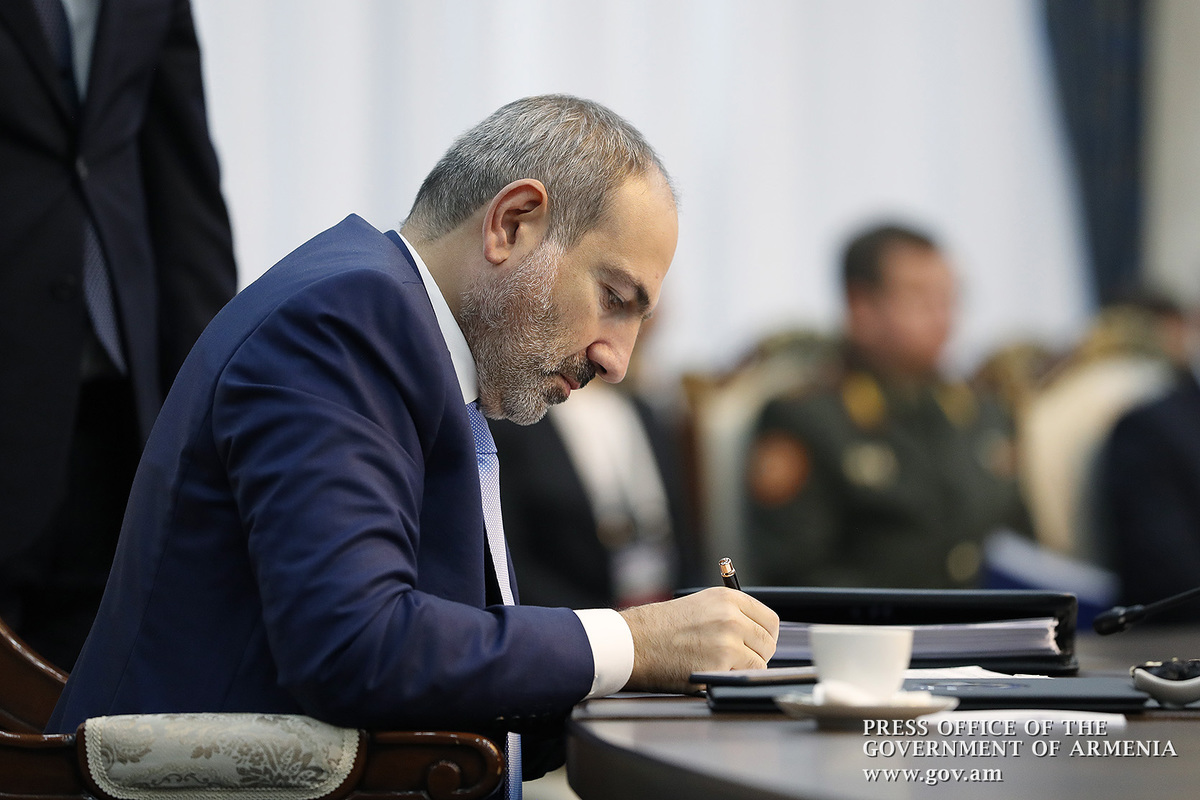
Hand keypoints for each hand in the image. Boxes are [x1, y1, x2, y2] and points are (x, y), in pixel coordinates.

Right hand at [618, 587, 778, 692]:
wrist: (635, 642)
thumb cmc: (662, 626)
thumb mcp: (701, 605)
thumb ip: (731, 614)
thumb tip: (758, 633)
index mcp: (728, 598)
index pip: (770, 620)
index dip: (765, 635)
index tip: (758, 643)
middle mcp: (731, 617)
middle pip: (768, 643)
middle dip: (757, 654)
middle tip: (737, 659)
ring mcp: (727, 643)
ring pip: (759, 664)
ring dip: (744, 669)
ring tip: (719, 665)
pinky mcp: (719, 666)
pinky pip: (741, 678)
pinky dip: (729, 679)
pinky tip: (709, 672)